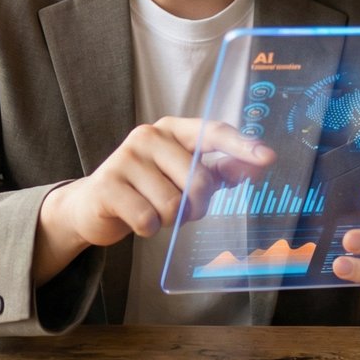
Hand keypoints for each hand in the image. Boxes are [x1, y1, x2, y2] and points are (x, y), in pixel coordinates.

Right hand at [33, 118, 272, 283]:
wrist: (92, 206)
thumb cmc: (146, 190)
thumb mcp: (182, 177)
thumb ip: (218, 170)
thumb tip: (257, 165)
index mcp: (172, 130)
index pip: (212, 133)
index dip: (241, 146)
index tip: (267, 158)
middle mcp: (148, 136)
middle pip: (198, 180)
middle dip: (196, 207)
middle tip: (181, 210)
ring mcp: (126, 158)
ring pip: (173, 204)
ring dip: (170, 220)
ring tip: (154, 212)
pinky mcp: (107, 185)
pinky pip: (148, 218)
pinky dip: (148, 228)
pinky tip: (137, 220)